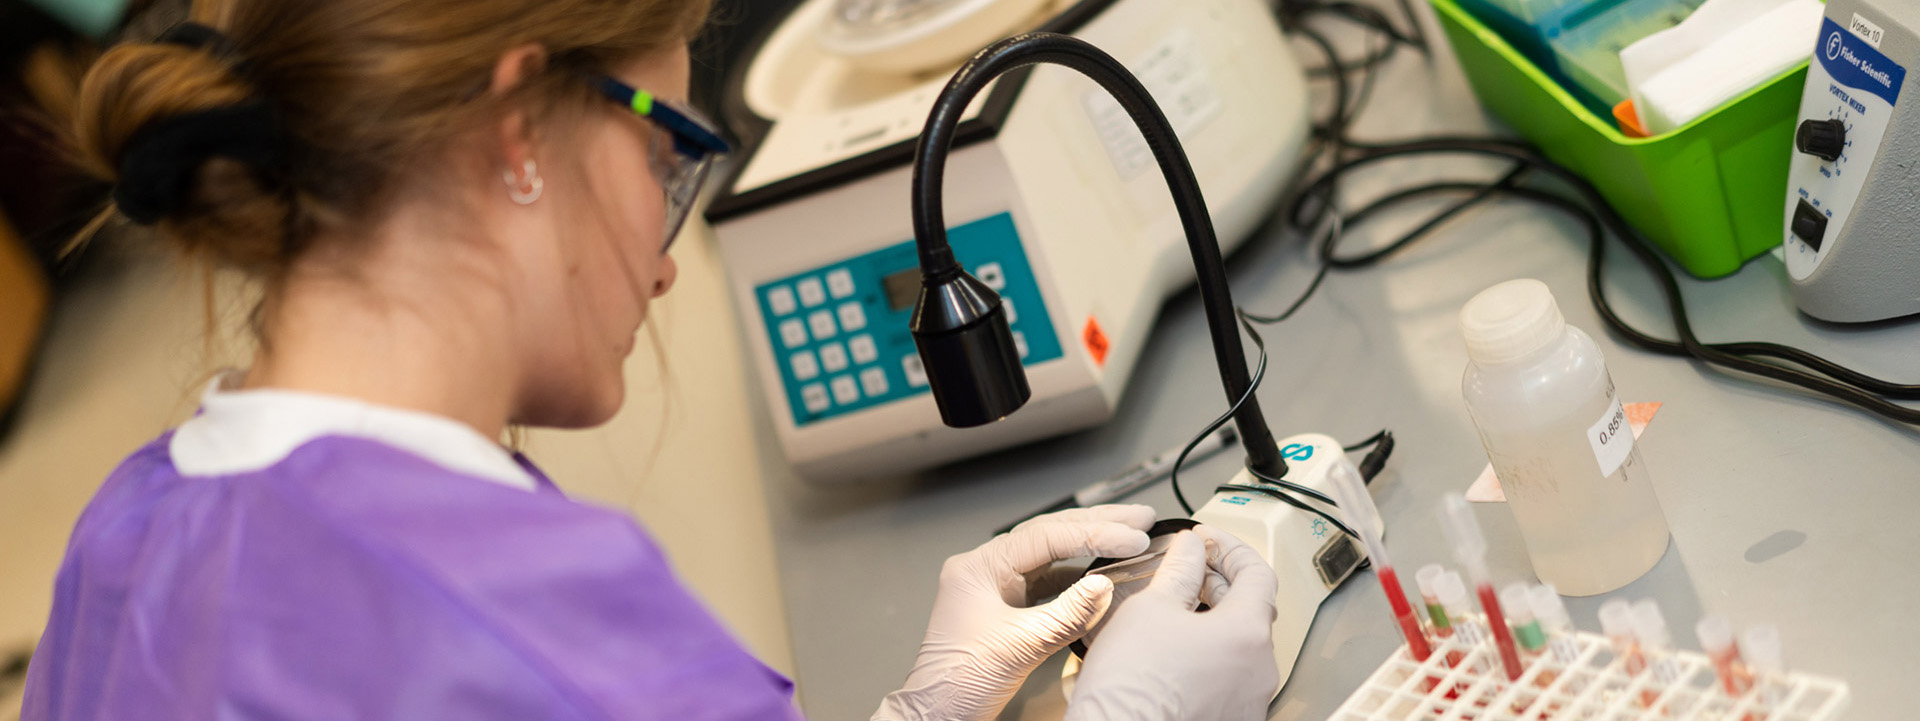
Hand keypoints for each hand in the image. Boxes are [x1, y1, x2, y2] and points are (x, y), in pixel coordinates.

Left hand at [872, 505, 1156, 720]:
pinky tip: (1105, 573)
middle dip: (1098, 524)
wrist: (939, 714)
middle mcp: (986, 569)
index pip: (1045, 537)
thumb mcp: (1021, 646)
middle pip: (1050, 535)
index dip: (1094, 534)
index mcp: (978, 567)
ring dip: (1092, 547)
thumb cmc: (960, 682)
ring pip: (1052, 556)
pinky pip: (1049, 582)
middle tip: (1140, 518)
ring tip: (1130, 537)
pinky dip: (1079, 577)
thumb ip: (1068, 614)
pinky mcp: (1009, 607)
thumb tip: (1105, 585)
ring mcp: (998, 587)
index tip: (1132, 537)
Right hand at [1065, 525, 1279, 720]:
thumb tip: (1190, 550)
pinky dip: (1211, 658)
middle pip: (1252, 610)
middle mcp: (1260, 671)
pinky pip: (1230, 679)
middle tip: (1190, 571)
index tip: (1208, 541)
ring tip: (1177, 614)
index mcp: (1247, 634)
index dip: (1230, 548)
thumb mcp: (1150, 609)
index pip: (1257, 573)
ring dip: (1215, 623)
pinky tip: (1178, 654)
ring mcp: (1250, 702)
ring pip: (1241, 648)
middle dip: (1220, 584)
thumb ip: (1179, 570)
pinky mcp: (1234, 720)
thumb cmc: (1131, 689)